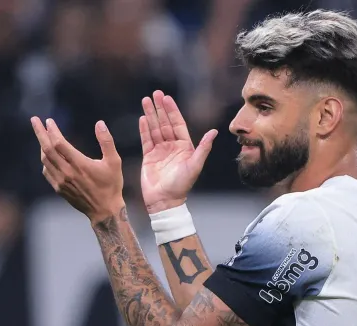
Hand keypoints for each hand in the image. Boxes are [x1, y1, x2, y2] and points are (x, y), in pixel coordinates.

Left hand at [32, 117, 123, 222]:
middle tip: (34, 121)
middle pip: (47, 149)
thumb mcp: (115, 162)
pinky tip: (48, 156)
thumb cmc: (111, 185)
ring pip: (45, 160)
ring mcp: (61, 181)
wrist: (104, 210)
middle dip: (40, 133)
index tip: (49, 121)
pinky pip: (46, 171)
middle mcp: (67, 172)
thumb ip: (106, 141)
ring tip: (43, 137)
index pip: (59, 143)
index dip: (52, 130)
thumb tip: (100, 123)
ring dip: (42, 146)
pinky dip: (45, 160)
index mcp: (80, 164)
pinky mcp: (59, 188)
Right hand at [139, 90, 217, 213]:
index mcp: (184, 147)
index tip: (167, 97)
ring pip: (154, 128)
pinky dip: (144, 129)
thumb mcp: (195, 165)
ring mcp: (160, 151)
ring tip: (145, 100)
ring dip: (150, 114)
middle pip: (165, 123)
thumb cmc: (182, 185)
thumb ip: (204, 148)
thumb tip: (214, 131)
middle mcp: (172, 146)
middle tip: (155, 93)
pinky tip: (142, 118)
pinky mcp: (148, 157)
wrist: (165, 200)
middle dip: (160, 108)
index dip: (172, 110)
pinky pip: (146, 139)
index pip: (178, 124)